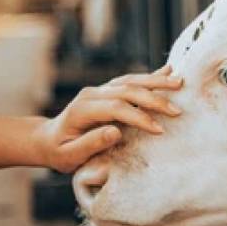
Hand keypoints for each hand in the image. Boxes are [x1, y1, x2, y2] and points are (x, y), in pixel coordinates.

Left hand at [34, 65, 182, 172]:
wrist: (47, 139)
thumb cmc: (60, 152)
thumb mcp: (70, 156)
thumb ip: (90, 143)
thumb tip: (115, 131)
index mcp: (82, 109)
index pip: (116, 108)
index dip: (138, 117)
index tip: (158, 129)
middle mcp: (92, 94)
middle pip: (127, 90)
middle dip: (154, 99)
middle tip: (176, 111)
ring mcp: (99, 89)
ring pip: (131, 80)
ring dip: (156, 81)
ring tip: (179, 83)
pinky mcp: (107, 90)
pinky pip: (130, 80)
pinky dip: (149, 76)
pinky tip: (168, 70)